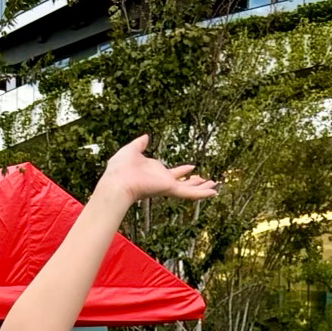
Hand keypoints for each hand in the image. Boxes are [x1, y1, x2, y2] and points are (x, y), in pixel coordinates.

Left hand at [96, 135, 217, 211]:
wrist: (117, 181)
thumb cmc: (119, 168)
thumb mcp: (131, 150)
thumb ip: (140, 144)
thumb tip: (145, 136)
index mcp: (155, 173)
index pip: (173, 172)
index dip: (182, 171)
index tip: (191, 168)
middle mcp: (162, 181)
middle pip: (184, 183)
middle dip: (195, 183)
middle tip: (206, 181)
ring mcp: (167, 186)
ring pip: (189, 189)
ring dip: (202, 189)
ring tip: (215, 187)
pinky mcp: (169, 189)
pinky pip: (189, 193)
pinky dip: (201, 194)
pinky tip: (213, 193)